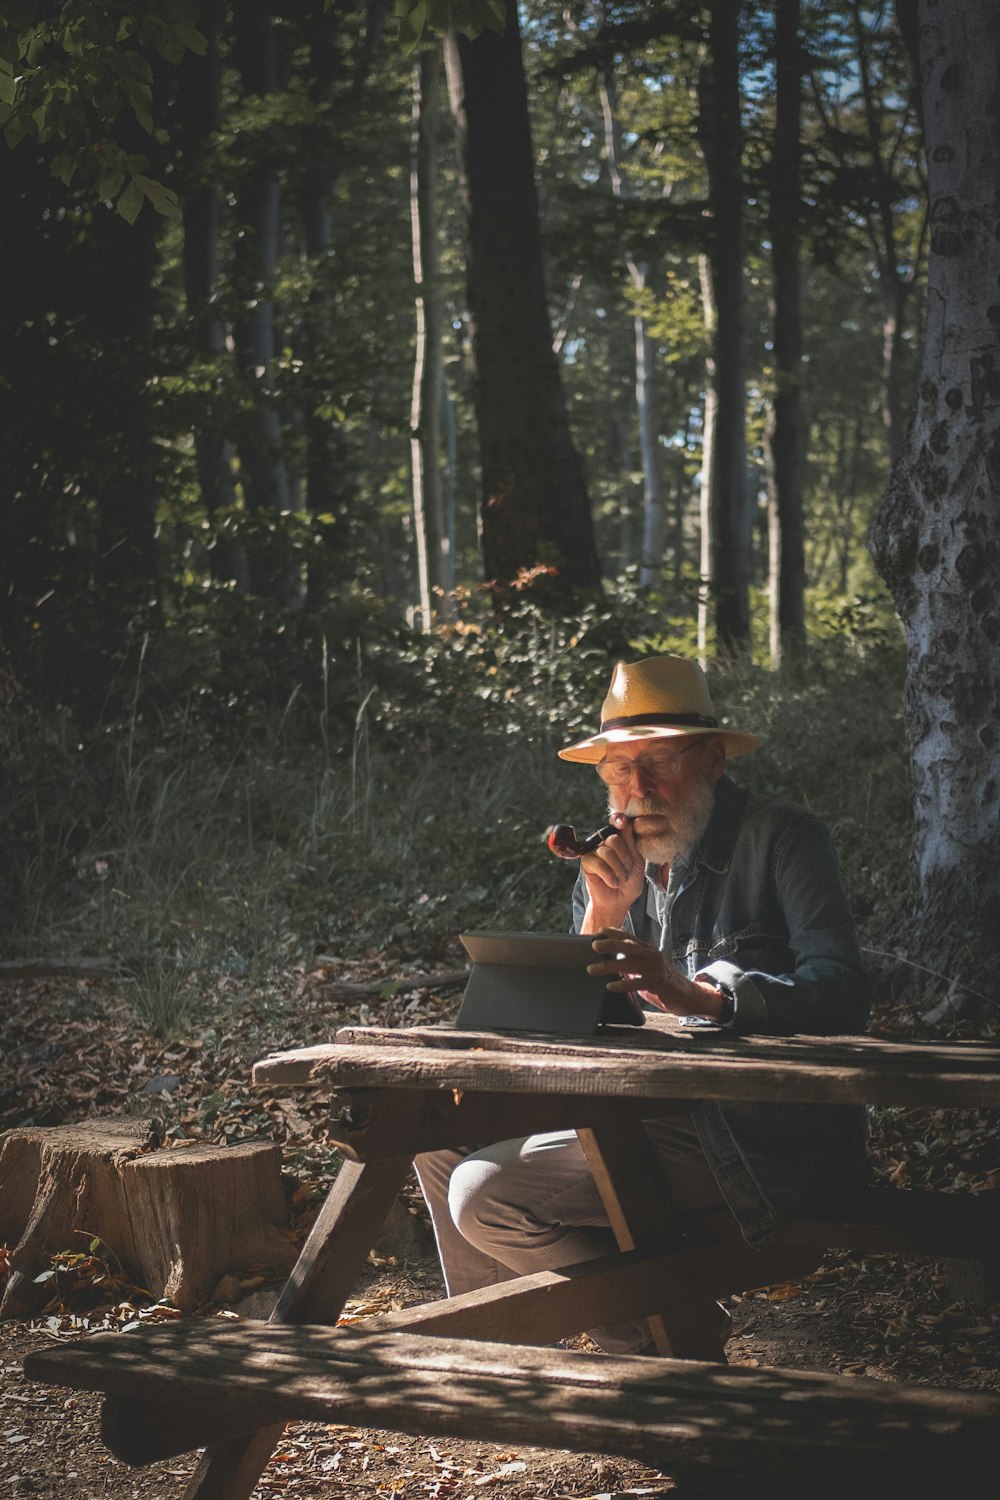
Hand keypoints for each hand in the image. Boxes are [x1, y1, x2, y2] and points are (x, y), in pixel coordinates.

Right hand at [578, 815, 645, 929]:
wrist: (619, 900)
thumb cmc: (629, 881)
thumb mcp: (637, 861)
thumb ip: (632, 842)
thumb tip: (627, 822)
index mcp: (619, 839)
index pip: (618, 823)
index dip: (619, 820)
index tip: (623, 822)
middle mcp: (604, 842)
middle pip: (614, 839)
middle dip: (625, 858)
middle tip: (627, 871)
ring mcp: (594, 851)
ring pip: (607, 852)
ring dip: (618, 870)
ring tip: (620, 879)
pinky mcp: (586, 862)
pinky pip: (598, 863)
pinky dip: (609, 876)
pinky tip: (613, 883)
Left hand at [587, 929, 725, 1018]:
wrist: (687, 995)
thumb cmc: (664, 982)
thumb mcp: (647, 969)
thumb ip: (633, 965)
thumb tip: (611, 963)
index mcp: (649, 950)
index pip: (630, 938)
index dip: (615, 933)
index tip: (600, 931)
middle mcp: (652, 956)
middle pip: (629, 947)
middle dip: (610, 945)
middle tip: (594, 945)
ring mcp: (655, 969)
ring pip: (629, 964)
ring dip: (609, 966)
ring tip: (593, 969)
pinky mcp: (657, 983)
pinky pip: (636, 982)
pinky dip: (622, 984)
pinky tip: (610, 986)